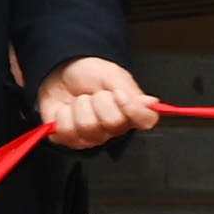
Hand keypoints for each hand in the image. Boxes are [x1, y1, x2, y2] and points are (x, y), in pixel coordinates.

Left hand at [35, 55, 162, 148]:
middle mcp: (114, 129)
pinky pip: (67, 131)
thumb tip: (151, 103)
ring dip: (80, 107)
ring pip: (88, 127)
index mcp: (131, 112)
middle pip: (114, 122)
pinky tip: (68, 110)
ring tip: (81, 101)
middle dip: (100, 101)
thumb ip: (132, 90)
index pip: (146, 121)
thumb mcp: (113, 74)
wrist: (61, 73)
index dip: (134, 109)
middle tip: (95, 94)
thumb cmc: (88, 74)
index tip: (120, 94)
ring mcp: (92, 137)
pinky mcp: (70, 140)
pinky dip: (63, 115)